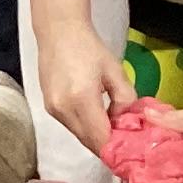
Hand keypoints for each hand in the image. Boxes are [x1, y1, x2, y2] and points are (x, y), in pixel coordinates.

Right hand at [32, 17, 137, 158]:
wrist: (58, 32)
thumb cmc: (89, 47)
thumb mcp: (116, 71)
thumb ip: (126, 100)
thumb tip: (124, 121)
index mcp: (81, 98)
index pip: (101, 139)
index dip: (117, 149)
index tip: (133, 151)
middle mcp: (63, 109)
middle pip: (89, 142)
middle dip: (109, 145)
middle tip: (127, 141)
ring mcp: (53, 110)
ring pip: (80, 136)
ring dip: (97, 136)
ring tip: (114, 126)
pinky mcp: (49, 108)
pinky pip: (72, 127)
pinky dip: (86, 127)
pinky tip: (97, 116)